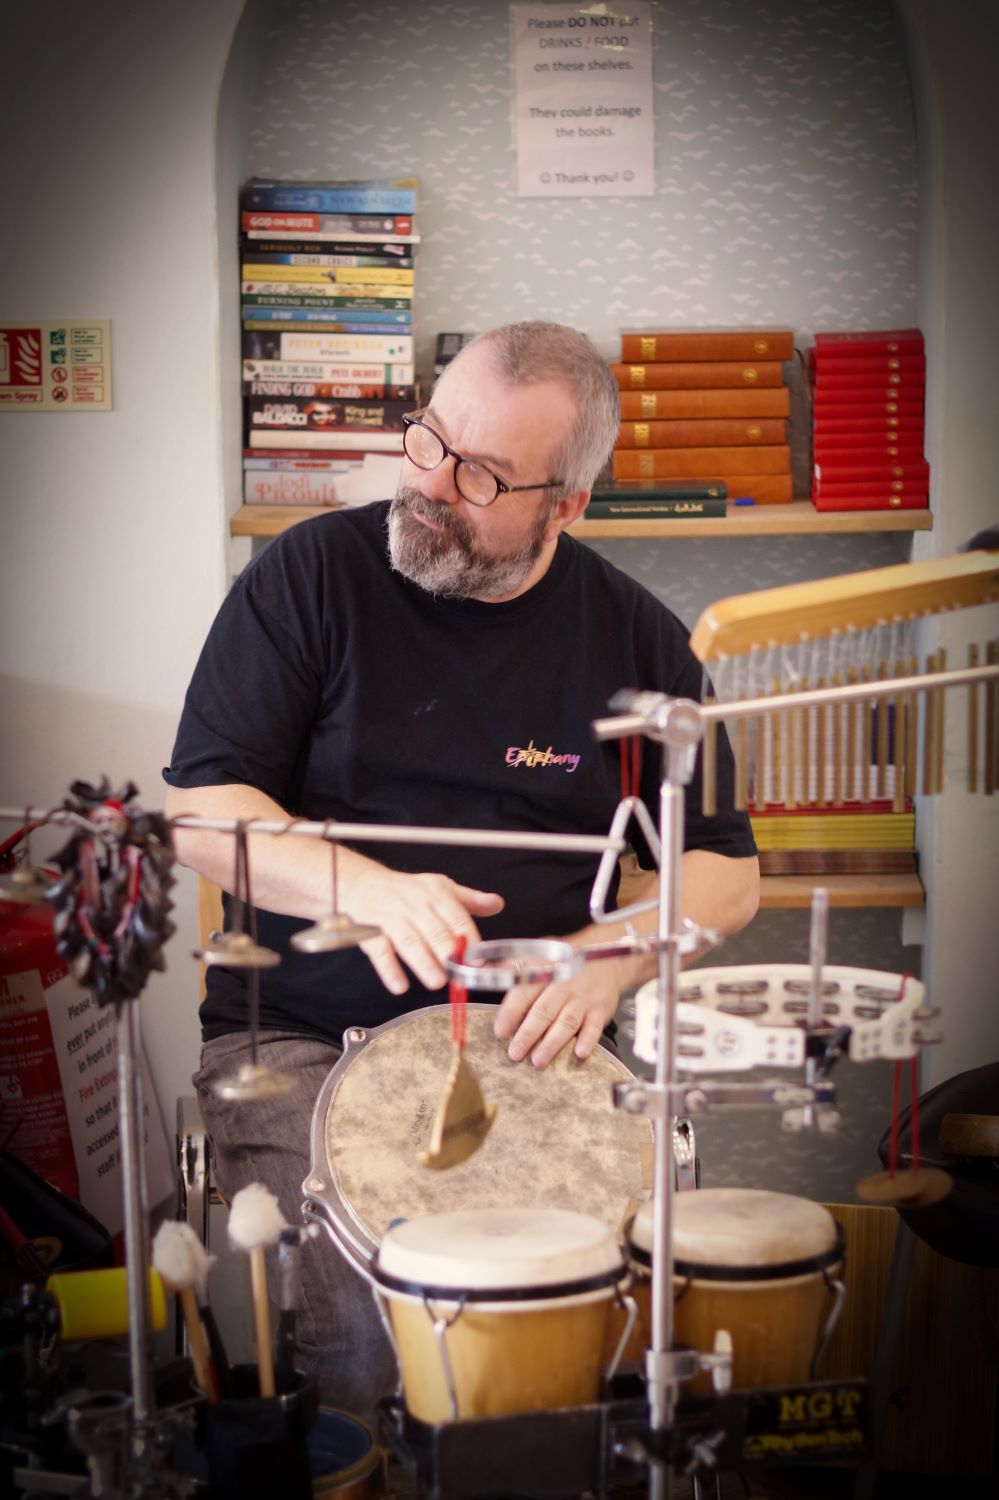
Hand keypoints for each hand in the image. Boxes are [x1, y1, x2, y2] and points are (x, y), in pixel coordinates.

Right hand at [343, 865, 503, 994]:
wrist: (362, 883)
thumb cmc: (406, 890)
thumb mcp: (439, 887)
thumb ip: (468, 900)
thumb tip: (497, 904)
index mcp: (436, 894)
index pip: (457, 917)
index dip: (469, 938)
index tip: (479, 959)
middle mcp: (414, 904)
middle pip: (434, 930)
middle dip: (448, 953)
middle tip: (459, 974)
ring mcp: (391, 917)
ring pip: (409, 941)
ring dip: (423, 962)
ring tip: (436, 981)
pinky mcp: (369, 931)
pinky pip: (379, 951)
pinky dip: (389, 969)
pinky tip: (400, 985)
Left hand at [492, 954, 623, 1068]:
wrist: (605, 960)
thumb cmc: (565, 964)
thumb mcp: (538, 956)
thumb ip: (511, 967)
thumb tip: (480, 968)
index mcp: (544, 973)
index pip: (523, 992)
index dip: (510, 1013)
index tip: (500, 1032)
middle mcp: (562, 986)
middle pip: (543, 1011)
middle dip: (528, 1034)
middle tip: (515, 1053)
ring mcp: (582, 998)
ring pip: (566, 1021)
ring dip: (552, 1042)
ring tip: (538, 1060)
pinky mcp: (600, 1010)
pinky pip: (595, 1026)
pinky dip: (588, 1040)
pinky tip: (580, 1053)